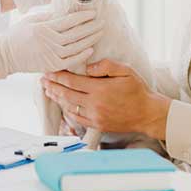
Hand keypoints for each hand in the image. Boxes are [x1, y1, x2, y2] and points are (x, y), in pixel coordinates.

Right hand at [0, 10, 101, 79]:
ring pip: (76, 47)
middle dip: (91, 27)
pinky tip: (90, 50)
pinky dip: (81, 56)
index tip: (94, 13)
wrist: (5, 55)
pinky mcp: (51, 65)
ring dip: (90, 40)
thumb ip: (48, 16)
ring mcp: (51, 54)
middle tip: (102, 22)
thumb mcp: (31, 20)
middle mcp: (50, 41)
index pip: (69, 21)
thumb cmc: (17, 35)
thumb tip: (64, 12)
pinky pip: (70, 61)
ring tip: (100, 33)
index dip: (83, 16)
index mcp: (45, 28)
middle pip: (76, 34)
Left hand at [41, 58, 171, 139]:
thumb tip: (87, 67)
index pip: (72, 81)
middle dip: (53, 86)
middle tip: (42, 80)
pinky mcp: (98, 125)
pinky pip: (78, 118)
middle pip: (67, 95)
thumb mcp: (125, 70)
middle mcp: (95, 104)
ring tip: (49, 91)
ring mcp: (95, 116)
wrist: (148, 114)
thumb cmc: (137, 89)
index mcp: (100, 89)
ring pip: (70, 107)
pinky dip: (68, 111)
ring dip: (58, 98)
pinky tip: (63, 104)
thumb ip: (105, 65)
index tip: (48, 71)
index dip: (58, 76)